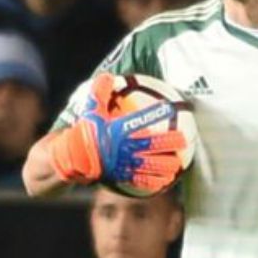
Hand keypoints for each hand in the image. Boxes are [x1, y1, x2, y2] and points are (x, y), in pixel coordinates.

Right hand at [49, 74, 187, 190]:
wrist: (72, 158)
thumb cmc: (82, 131)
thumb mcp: (90, 109)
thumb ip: (99, 92)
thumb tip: (107, 76)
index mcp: (120, 130)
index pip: (143, 120)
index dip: (158, 114)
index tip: (171, 109)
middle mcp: (126, 147)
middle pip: (154, 145)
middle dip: (171, 143)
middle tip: (185, 140)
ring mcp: (126, 163)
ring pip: (152, 166)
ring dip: (167, 165)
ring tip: (179, 164)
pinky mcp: (123, 176)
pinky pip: (142, 180)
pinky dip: (155, 182)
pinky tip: (165, 182)